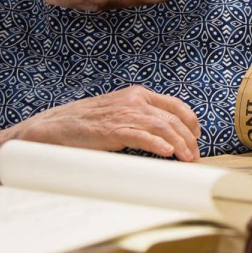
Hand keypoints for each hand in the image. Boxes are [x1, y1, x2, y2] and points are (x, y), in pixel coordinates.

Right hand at [13, 86, 202, 160]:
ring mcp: (123, 114)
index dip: (191, 121)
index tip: (197, 136)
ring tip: (188, 158)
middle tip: (194, 156)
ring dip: (179, 144)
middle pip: (173, 119)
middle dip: (188, 138)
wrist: (54, 127)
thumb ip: (140, 117)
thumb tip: (165, 135)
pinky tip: (168, 153)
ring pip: (162, 127)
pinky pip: (141, 136)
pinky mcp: (112, 130)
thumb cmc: (87, 123)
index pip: (175, 105)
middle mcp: (134, 100)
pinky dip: (157, 144)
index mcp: (138, 94)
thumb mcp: (119, 112)